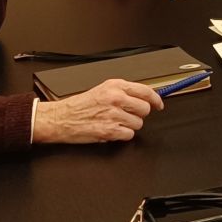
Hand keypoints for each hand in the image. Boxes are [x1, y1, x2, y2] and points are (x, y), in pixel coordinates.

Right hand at [32, 79, 163, 144]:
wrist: (62, 118)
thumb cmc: (80, 105)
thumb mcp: (103, 89)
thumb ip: (123, 92)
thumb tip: (144, 97)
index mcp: (115, 86)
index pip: (145, 91)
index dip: (156, 99)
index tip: (159, 104)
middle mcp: (116, 99)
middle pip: (144, 109)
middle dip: (139, 114)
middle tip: (129, 115)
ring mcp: (113, 115)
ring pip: (138, 124)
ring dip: (130, 126)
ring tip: (116, 122)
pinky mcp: (109, 131)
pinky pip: (128, 135)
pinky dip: (123, 135)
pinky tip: (112, 130)